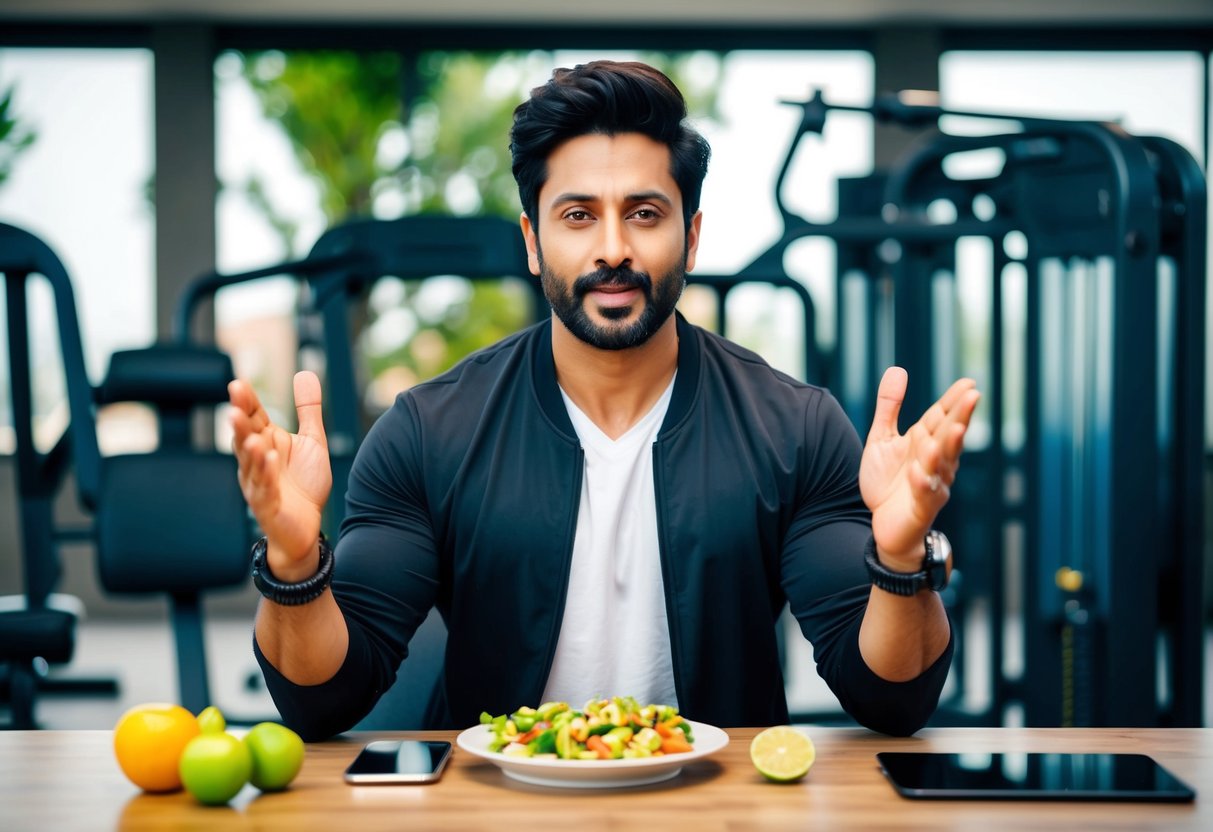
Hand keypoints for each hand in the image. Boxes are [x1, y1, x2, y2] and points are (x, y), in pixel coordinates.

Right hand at [229, 371, 332, 581]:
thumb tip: (304, 372)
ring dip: (249, 448)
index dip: (246, 402)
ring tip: (250, 433)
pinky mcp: (267, 506)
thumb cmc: (304, 484)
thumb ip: (308, 409)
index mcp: (266, 442)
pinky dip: (265, 474)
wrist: (307, 527)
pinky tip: (269, 459)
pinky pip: (264, 488)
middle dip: (240, 422)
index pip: (253, 418)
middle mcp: (257, 462)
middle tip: (234, 402)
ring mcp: (259, 484)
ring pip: (251, 464)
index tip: (238, 383)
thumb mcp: (312, 441)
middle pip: (245, 438)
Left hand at [858, 367, 979, 568]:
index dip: (954, 401)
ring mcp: (931, 483)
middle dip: (960, 417)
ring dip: (948, 447)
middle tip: (973, 396)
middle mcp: (935, 461)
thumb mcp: (882, 438)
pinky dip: (925, 483)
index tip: (969, 383)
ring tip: (954, 428)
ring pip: (943, 464)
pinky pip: (925, 494)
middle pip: (948, 436)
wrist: (883, 524)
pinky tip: (922, 473)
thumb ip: (890, 406)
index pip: (942, 417)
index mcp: (925, 441)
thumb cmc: (887, 480)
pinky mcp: (921, 506)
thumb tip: (898, 369)